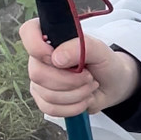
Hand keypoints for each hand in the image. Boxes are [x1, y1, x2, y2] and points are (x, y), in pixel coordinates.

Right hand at [19, 19, 140, 118]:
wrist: (112, 85)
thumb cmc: (104, 63)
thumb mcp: (100, 50)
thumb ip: (80, 47)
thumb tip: (56, 58)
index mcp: (51, 38)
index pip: (28, 31)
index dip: (37, 46)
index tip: (59, 59)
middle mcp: (40, 58)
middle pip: (37, 73)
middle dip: (70, 80)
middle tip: (88, 76)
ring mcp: (39, 79)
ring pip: (46, 94)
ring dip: (76, 94)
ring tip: (89, 86)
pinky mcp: (43, 99)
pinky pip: (50, 108)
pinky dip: (72, 107)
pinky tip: (83, 99)